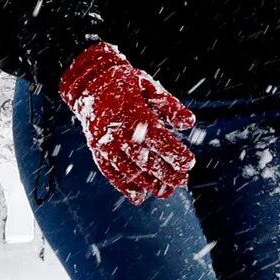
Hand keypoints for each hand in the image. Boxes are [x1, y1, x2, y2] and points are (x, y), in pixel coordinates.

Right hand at [57, 43, 195, 203]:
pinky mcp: (97, 151)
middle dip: (166, 173)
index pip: (159, 140)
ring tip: (166, 191)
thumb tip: (188, 123)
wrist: (89, 83)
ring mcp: (105, 144)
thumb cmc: (126, 85)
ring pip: (129, 170)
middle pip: (145, 160)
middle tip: (182, 181)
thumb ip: (170, 106)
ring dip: (149, 184)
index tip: (190, 164)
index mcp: (133, 115)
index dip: (175, 154)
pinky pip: (111, 172)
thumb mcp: (149, 87)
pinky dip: (124, 186)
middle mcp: (117, 133)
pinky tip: (139, 196)